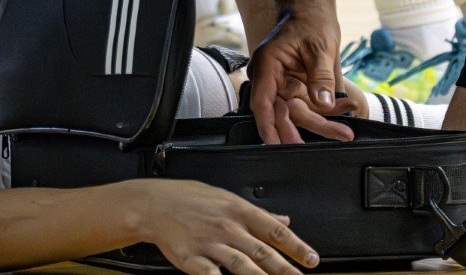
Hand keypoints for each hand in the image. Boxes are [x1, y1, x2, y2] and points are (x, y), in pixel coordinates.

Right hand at [132, 179, 319, 274]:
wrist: (153, 204)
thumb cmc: (189, 199)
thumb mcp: (226, 198)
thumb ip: (257, 214)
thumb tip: (285, 222)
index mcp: (238, 210)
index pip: (274, 231)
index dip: (296, 246)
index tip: (312, 260)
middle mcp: (227, 227)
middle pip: (262, 253)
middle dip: (286, 270)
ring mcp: (209, 244)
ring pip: (242, 266)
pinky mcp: (192, 259)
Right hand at [247, 9, 350, 144]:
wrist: (311, 11)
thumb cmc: (311, 22)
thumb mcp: (320, 47)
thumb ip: (321, 77)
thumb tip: (323, 104)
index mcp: (268, 64)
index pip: (262, 101)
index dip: (268, 124)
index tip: (277, 143)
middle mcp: (271, 78)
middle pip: (285, 111)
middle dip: (311, 125)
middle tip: (338, 134)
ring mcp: (283, 84)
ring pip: (298, 112)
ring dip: (323, 121)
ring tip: (347, 128)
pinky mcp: (295, 88)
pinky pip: (308, 105)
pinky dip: (327, 110)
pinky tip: (347, 106)